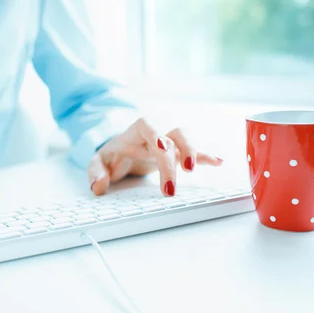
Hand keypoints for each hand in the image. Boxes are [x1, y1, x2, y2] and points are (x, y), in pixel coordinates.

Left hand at [88, 118, 222, 195]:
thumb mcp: (98, 162)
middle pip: (172, 136)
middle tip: (175, 181)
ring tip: (194, 170)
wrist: (121, 149)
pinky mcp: (177, 153)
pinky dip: (206, 156)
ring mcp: (169, 141)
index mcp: (135, 131)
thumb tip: (98, 186)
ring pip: (186, 139)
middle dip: (176, 156)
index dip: (156, 134)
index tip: (162, 147)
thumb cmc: (111, 154)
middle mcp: (156, 133)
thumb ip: (95, 173)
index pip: (147, 125)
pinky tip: (219, 162)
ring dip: (193, 153)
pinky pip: (195, 152)